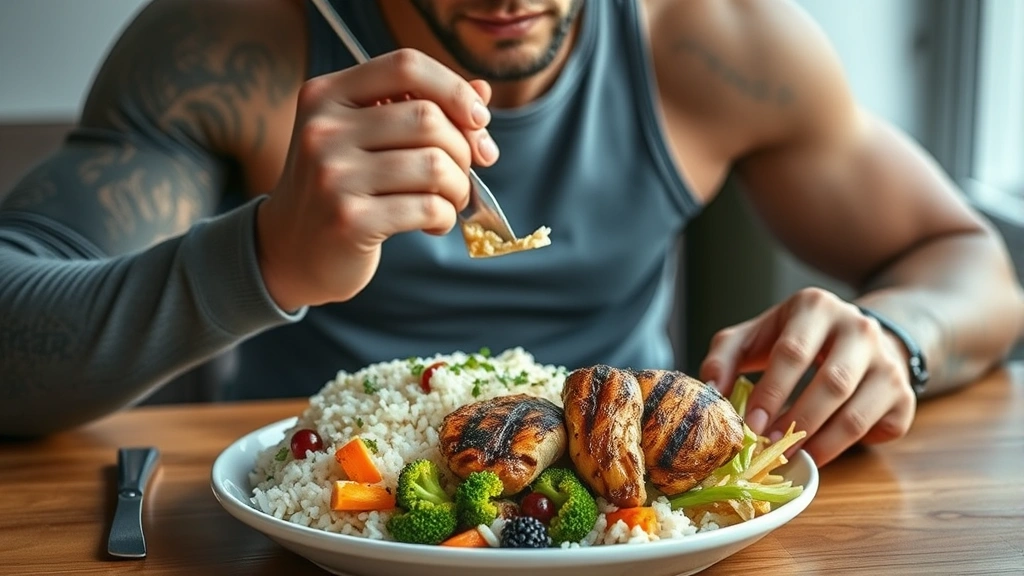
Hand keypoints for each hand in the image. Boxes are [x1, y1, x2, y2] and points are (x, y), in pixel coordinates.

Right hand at [256, 48, 498, 310]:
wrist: (292, 252)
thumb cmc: (341, 188)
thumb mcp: (368, 138)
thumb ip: (420, 107)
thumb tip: (483, 92)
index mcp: (326, 95)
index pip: (406, 66)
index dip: (454, 89)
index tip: (477, 120)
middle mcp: (323, 129)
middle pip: (428, 118)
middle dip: (463, 149)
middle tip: (461, 174)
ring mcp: (332, 175)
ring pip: (434, 165)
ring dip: (458, 187)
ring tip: (449, 200)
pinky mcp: (349, 220)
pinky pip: (428, 207)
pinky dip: (445, 217)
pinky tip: (434, 224)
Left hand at [699, 287, 916, 465]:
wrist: (855, 336)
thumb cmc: (794, 340)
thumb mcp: (754, 336)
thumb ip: (724, 358)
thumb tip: (710, 392)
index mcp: (816, 307)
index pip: (793, 352)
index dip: (771, 391)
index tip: (750, 424)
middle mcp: (860, 328)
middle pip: (833, 383)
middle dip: (798, 420)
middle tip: (770, 445)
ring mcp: (888, 362)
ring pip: (858, 412)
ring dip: (822, 442)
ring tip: (793, 455)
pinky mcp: (904, 394)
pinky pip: (879, 429)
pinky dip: (850, 447)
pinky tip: (823, 450)